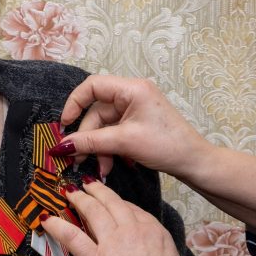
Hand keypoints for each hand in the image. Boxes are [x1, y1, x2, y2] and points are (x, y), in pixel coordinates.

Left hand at [41, 179, 197, 255]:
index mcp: (154, 231)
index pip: (132, 209)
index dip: (117, 203)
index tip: (109, 201)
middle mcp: (133, 229)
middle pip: (111, 203)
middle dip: (97, 192)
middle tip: (86, 185)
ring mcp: (112, 242)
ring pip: (92, 211)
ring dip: (79, 199)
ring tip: (69, 193)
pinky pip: (72, 236)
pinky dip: (58, 226)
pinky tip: (48, 220)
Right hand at [53, 75, 210, 180]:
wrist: (194, 162)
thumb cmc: (167, 145)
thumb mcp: (124, 142)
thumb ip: (90, 142)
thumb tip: (61, 147)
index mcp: (132, 89)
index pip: (92, 86)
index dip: (74, 104)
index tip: (65, 126)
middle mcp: (132, 95)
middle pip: (96, 111)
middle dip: (88, 137)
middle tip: (79, 160)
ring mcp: (135, 110)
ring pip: (104, 126)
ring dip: (99, 148)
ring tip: (101, 169)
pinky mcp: (138, 124)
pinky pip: (114, 133)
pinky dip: (110, 149)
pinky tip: (113, 165)